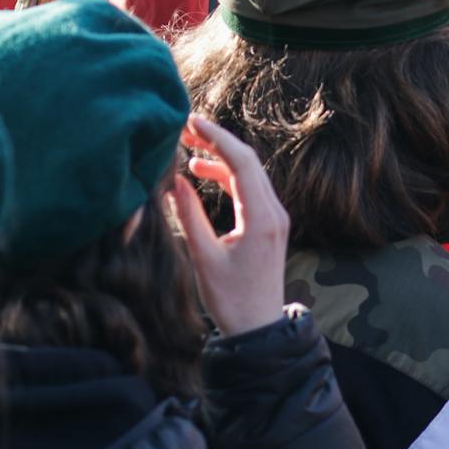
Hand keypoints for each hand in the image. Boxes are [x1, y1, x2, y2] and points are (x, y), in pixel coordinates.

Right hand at [166, 116, 290, 335]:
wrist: (258, 328)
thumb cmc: (230, 299)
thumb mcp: (203, 257)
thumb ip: (189, 217)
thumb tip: (173, 182)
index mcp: (262, 218)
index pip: (242, 163)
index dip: (216, 138)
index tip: (191, 121)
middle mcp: (274, 212)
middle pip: (248, 162)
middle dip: (218, 141)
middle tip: (187, 127)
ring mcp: (275, 217)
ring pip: (249, 174)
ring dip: (221, 159)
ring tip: (189, 149)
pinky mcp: (269, 224)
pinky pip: (250, 190)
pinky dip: (228, 177)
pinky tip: (202, 174)